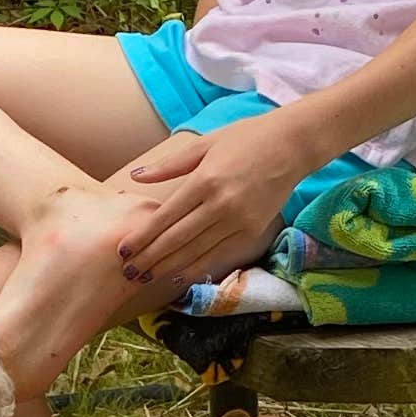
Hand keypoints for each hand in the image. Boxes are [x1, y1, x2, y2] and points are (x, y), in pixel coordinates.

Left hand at [112, 117, 310, 287]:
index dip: (143, 237)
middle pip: (177, 240)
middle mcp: (221, 204)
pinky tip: (179, 276)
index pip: (166, 217)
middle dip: (150, 258)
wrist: (292, 145)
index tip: (123, 250)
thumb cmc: (246, 138)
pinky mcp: (252, 231)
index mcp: (205, 180)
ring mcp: (238, 221)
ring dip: (168, 268)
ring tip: (147, 278)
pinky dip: (197, 268)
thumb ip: (170, 165)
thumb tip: (136, 176)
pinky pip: (218, 256)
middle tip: (129, 271)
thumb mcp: (205, 144)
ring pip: (196, 252)